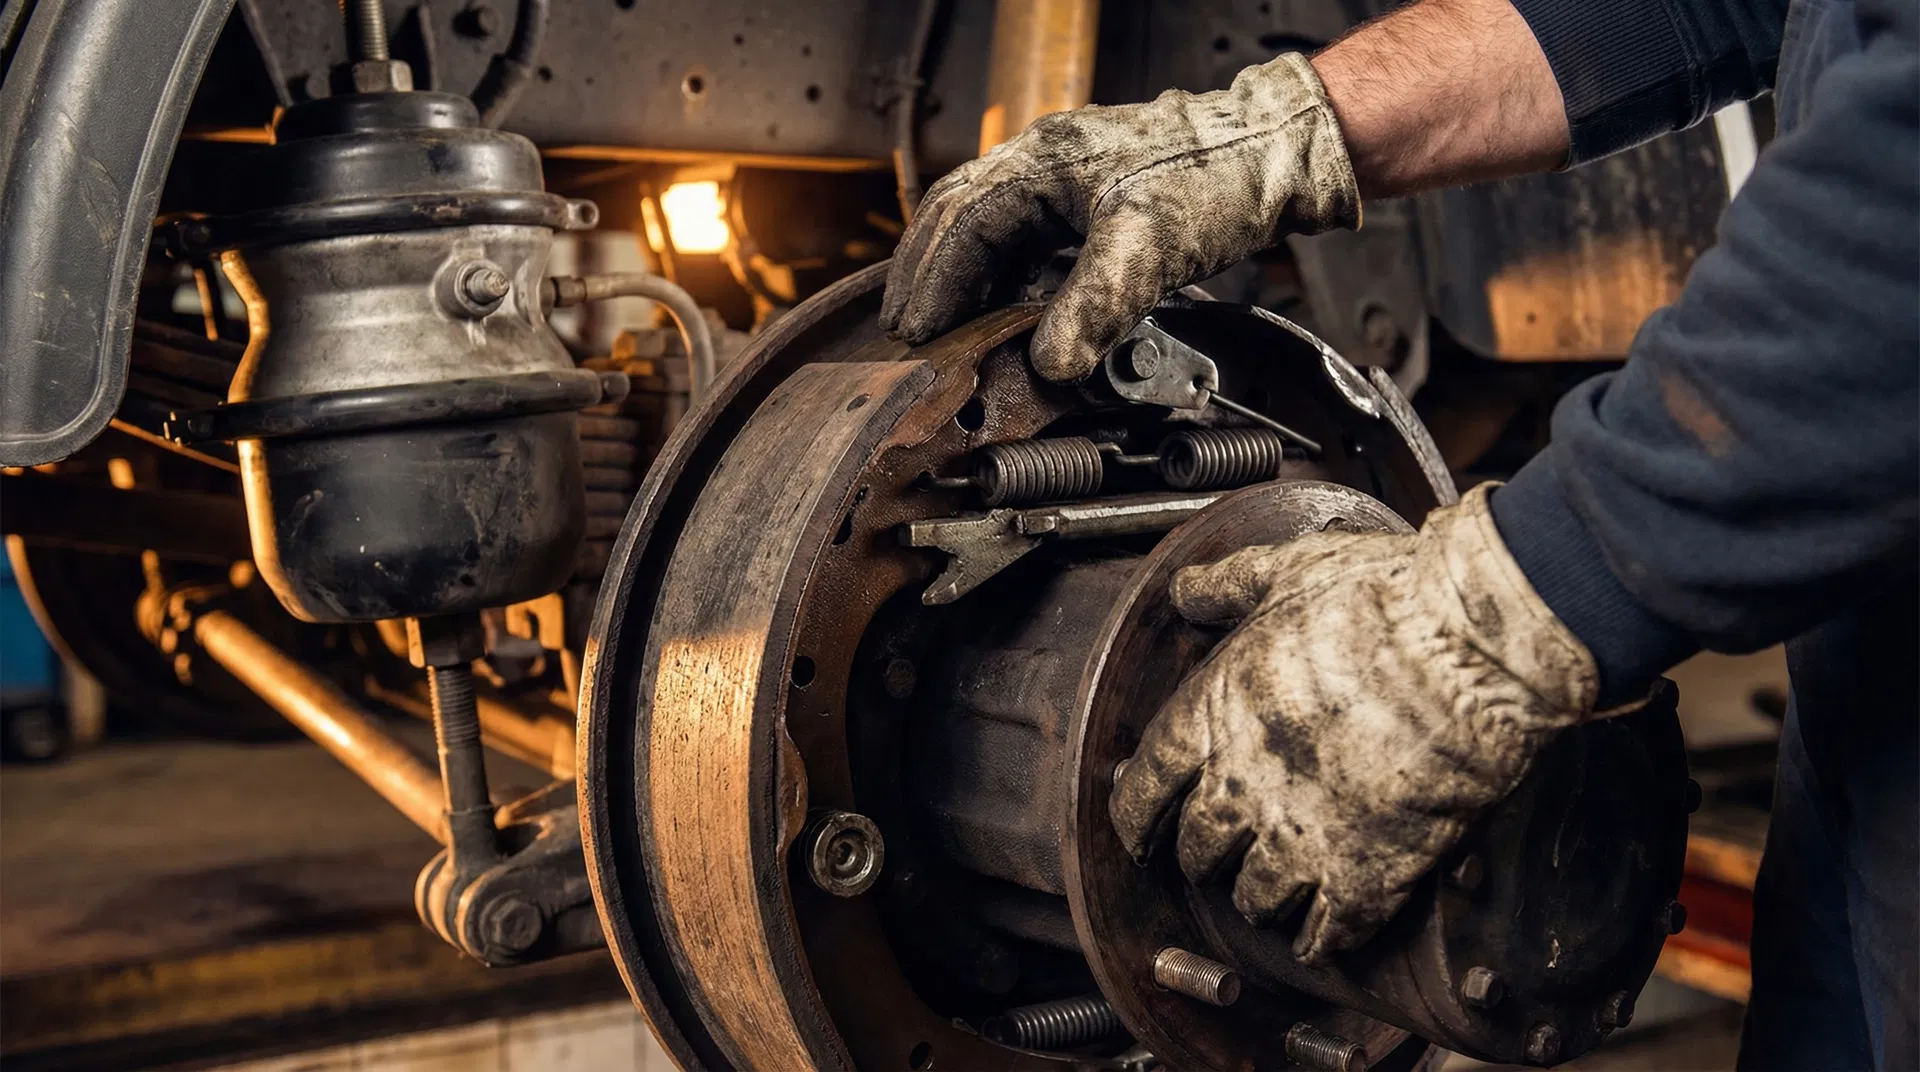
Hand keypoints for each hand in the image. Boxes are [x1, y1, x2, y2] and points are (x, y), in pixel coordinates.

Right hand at [879, 53, 1358, 381]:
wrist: (1276, 154)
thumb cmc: (1217, 178)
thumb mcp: (1147, 249)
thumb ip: (1093, 307)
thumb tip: (1050, 364)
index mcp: (1043, 160)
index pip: (961, 222)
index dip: (932, 280)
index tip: (913, 330)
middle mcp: (1044, 162)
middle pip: (959, 218)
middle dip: (929, 275)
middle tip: (907, 330)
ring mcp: (1066, 178)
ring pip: (991, 228)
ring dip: (964, 277)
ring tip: (944, 326)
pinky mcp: (1092, 199)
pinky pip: (1028, 238)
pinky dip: (1005, 275)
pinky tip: (1005, 309)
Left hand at [1109, 485, 1606, 961]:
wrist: (1476, 646)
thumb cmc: (1385, 600)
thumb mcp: (1289, 572)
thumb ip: (1228, 586)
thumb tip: (1183, 589)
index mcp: (1211, 715)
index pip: (1143, 792)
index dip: (1136, 819)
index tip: (1142, 833)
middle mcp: (1244, 786)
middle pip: (1198, 851)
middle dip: (1205, 853)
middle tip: (1220, 852)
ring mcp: (1305, 836)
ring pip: (1255, 899)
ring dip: (1260, 897)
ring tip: (1273, 890)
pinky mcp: (1371, 872)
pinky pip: (1328, 933)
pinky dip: (1321, 940)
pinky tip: (1323, 937)